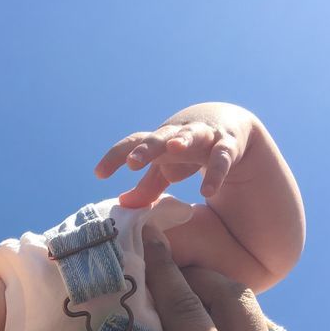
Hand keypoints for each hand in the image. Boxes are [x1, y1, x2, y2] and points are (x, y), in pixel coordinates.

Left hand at [95, 102, 256, 206]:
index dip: (116, 157)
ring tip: (174, 147)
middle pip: (159, 137)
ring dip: (183, 140)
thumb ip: (147, 187)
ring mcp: (204, 136)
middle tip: (132, 161)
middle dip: (146, 148)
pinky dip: (216, 173)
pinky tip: (208, 191)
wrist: (230, 127)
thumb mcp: (167, 169)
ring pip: (192, 135)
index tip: (99, 174)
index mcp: (160, 141)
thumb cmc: (188, 151)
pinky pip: (222, 158)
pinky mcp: (228, 145)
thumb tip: (122, 203)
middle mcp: (178, 134)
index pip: (134, 143)